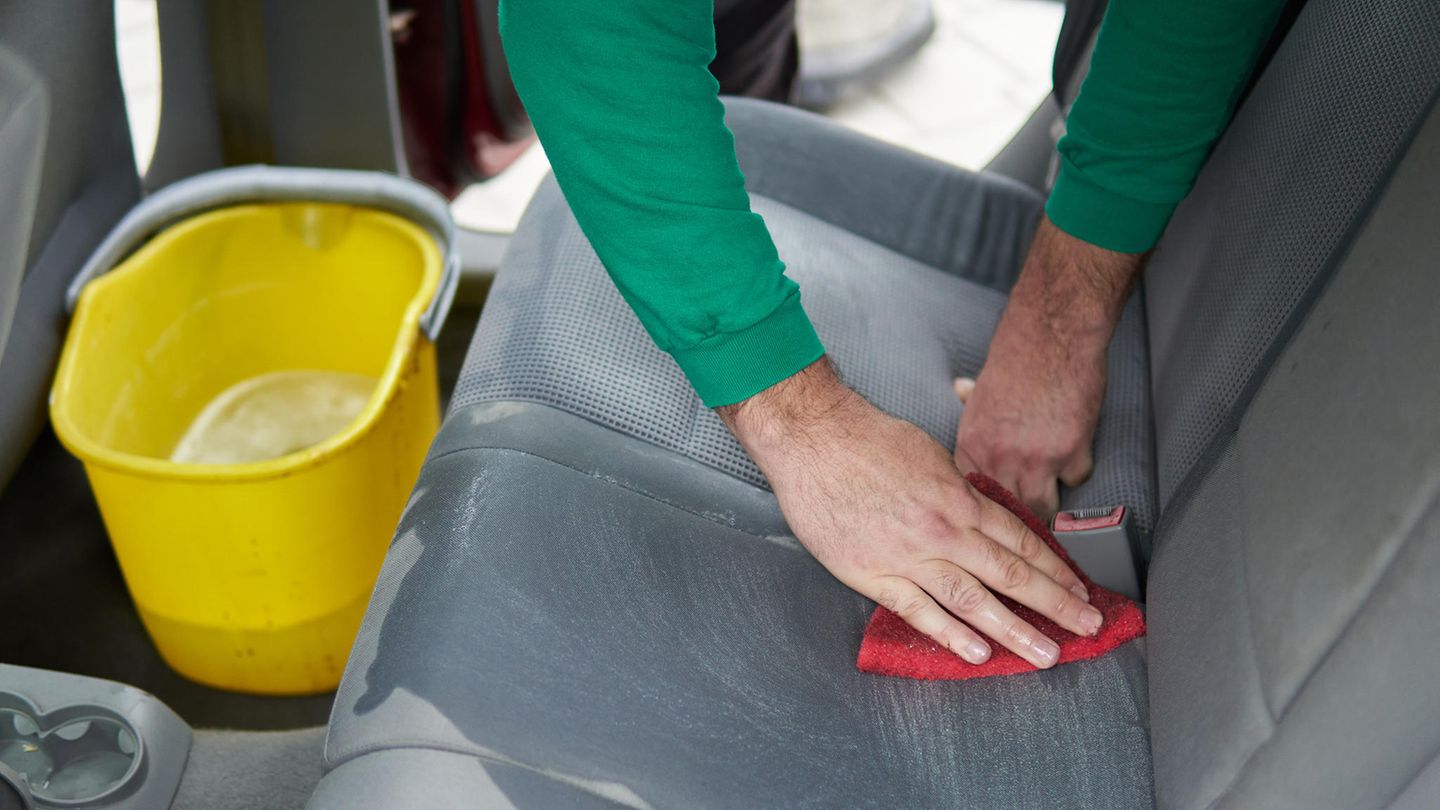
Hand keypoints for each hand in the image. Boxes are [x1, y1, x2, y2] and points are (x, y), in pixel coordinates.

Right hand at [718, 358, 1100, 667]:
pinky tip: (977, 654)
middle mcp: (943, 531)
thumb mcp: (929, 454)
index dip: (1055, 569)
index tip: (1078, 589)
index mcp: (959, 499)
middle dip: (1055, 604)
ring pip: (973, 600)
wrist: (814, 439)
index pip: (1021, 541)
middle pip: (1011, 574)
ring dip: (1015, 630)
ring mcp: (908, 556)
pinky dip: (950, 635)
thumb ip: (957, 489)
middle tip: (1087, 625)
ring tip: (1045, 654)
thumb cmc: (866, 439)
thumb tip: (978, 510)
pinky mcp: (872, 574)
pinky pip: (919, 611)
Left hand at [954, 217, 1143, 517]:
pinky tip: (1076, 453)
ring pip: (1041, 508)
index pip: (974, 495)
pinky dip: (1078, 468)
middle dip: (1019, 513)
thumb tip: (959, 390)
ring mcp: (1035, 460)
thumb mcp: (983, 386)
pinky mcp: (1071, 453)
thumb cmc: (1017, 356)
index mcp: (972, 444)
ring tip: (1052, 500)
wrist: (1052, 336)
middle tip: (1029, 516)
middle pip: (1008, 509)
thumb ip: (973, 403)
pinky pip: (1076, 479)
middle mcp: (998, 458)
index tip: (1000, 507)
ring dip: (1049, 502)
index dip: (990, 504)